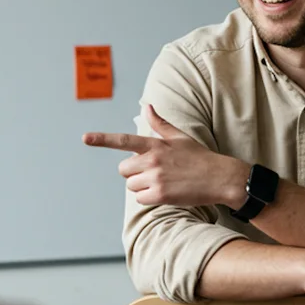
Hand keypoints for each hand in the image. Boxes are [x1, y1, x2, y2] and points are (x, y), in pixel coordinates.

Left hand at [82, 105, 248, 207]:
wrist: (220, 177)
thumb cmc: (200, 157)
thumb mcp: (180, 137)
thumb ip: (159, 123)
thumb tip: (146, 106)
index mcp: (155, 144)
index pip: (124, 140)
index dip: (102, 139)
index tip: (85, 138)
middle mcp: (153, 160)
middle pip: (124, 170)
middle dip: (134, 172)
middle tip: (154, 172)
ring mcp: (156, 178)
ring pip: (132, 185)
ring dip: (143, 186)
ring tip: (164, 182)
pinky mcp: (160, 195)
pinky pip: (141, 199)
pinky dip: (150, 198)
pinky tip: (166, 193)